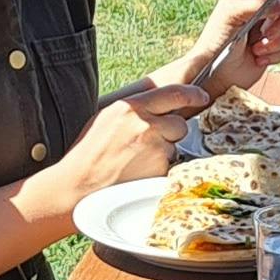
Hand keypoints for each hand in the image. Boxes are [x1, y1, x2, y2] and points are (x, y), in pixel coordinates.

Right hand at [55, 80, 211, 199]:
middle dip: (172, 132)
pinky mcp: (159, 169)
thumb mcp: (106, 119)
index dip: (193, 94)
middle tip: (150, 144)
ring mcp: (154, 148)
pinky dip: (159, 170)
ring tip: (137, 161)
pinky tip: (138, 173)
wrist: (78, 186)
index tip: (201, 96)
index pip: (174, 93)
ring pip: (175, 146)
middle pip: (179, 123)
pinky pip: (169, 166)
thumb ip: (133, 110)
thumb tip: (156, 106)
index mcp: (130, 107)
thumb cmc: (88, 154)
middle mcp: (145, 124)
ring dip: (164, 152)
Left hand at [169, 0, 279, 94]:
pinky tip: (258, 57)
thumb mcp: (235, 16)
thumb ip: (263, 5)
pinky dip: (276, 54)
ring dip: (276, 42)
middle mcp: (258, 5)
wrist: (215, 74)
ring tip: (257, 49)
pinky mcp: (273, 43)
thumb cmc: (217, 42)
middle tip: (265, 35)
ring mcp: (266, 24)